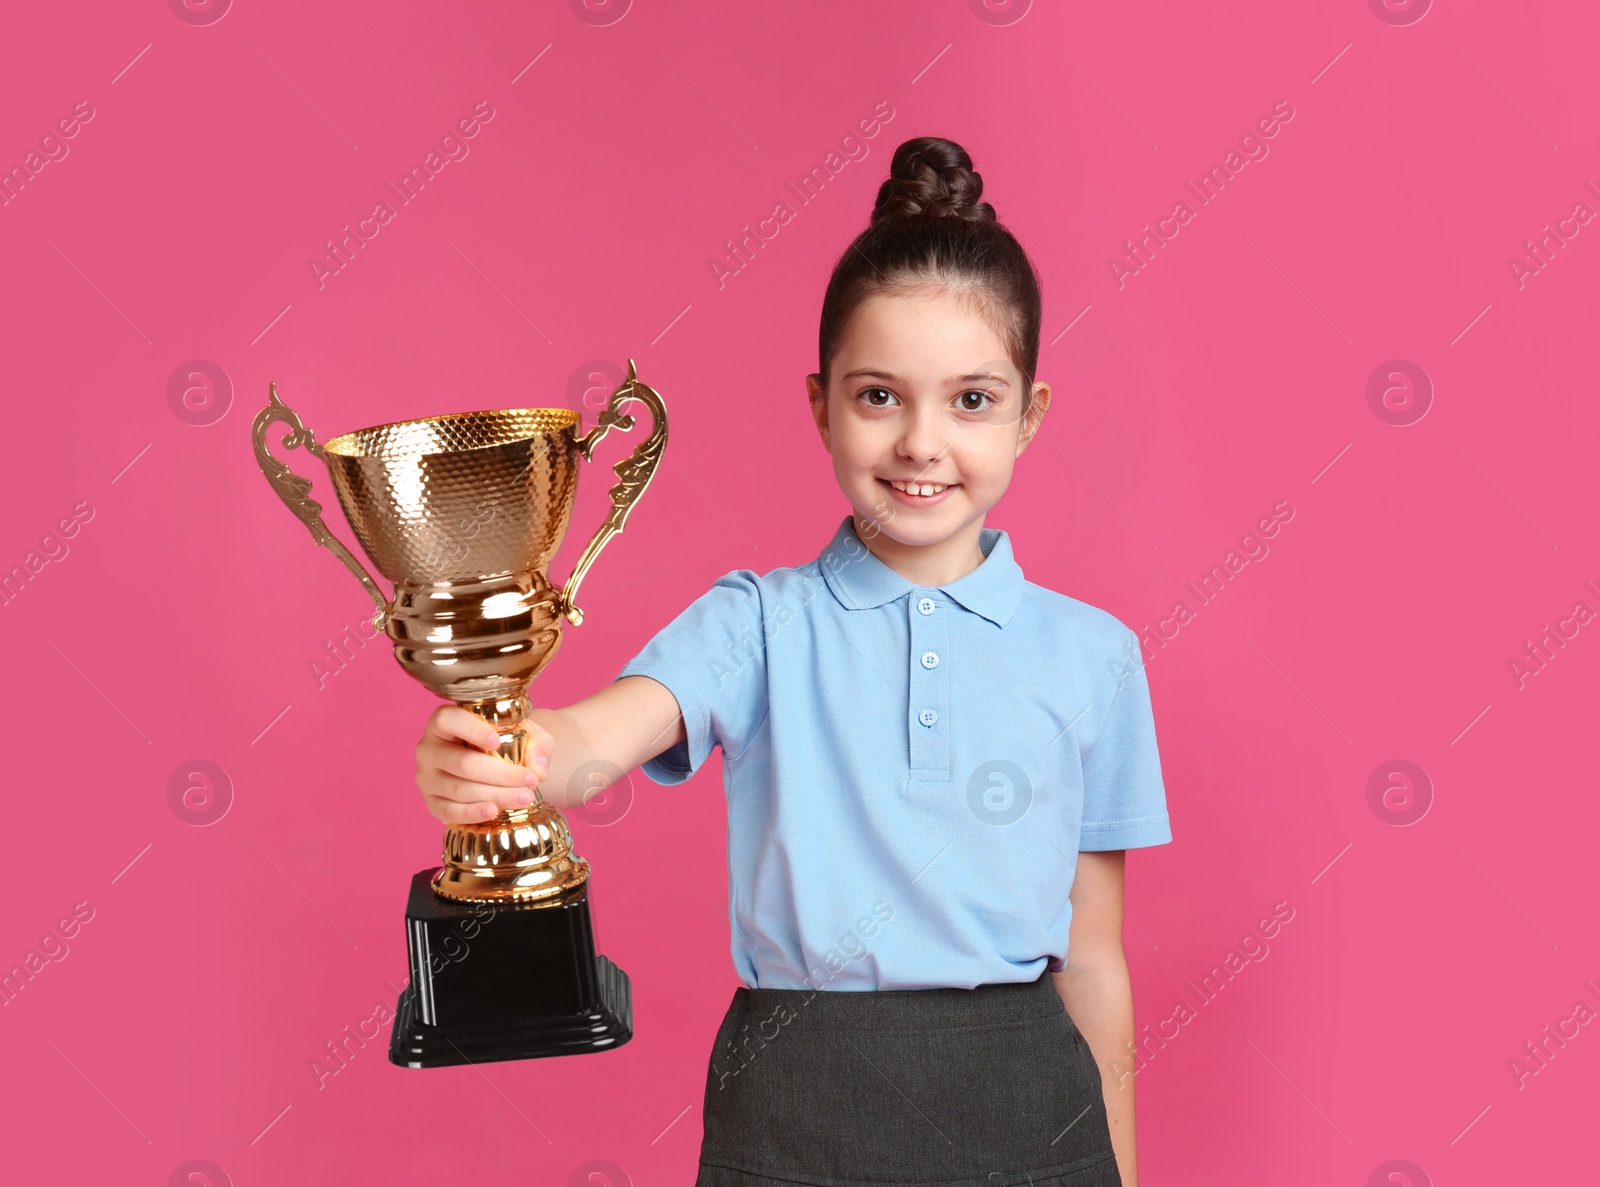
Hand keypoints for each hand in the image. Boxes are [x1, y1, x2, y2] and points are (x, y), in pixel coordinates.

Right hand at [414, 704, 553, 823]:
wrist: (495, 764)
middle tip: (530, 781)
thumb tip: (539, 770)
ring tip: (525, 797)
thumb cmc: (507, 742)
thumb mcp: (525, 733)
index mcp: (443, 722)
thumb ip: (537, 744)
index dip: (472, 730)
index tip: (497, 741)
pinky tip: (494, 811)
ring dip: (495, 795)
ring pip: (460, 789)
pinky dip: (472, 813)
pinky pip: (449, 810)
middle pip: (462, 762)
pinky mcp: (432, 803)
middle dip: (500, 774)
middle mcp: (429, 749)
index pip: (448, 720)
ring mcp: (427, 778)